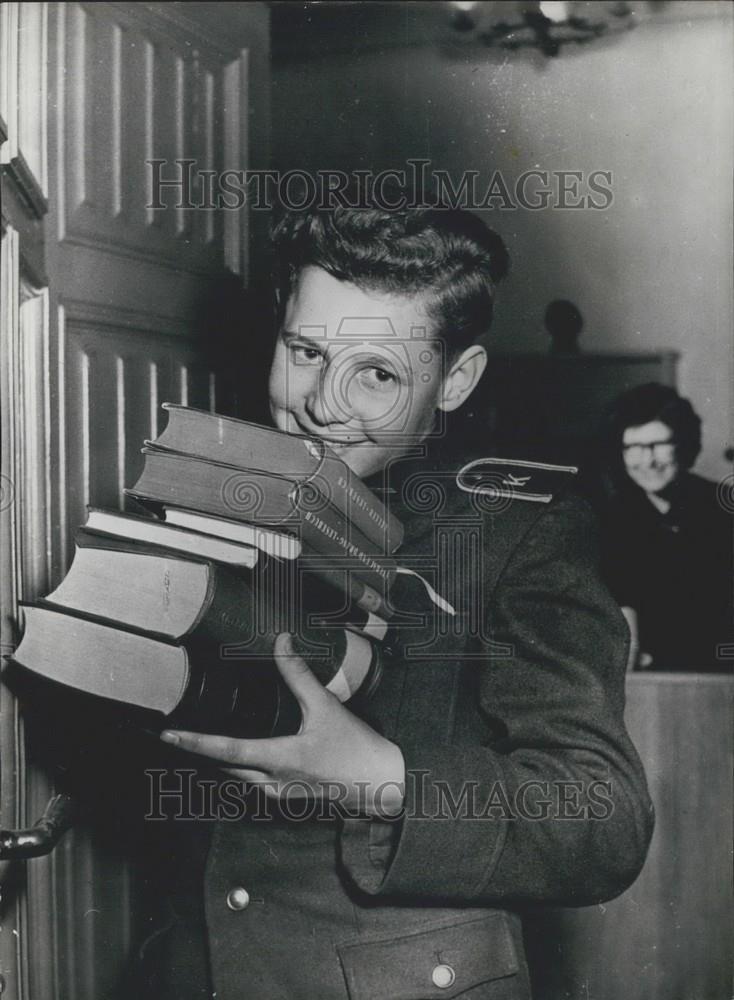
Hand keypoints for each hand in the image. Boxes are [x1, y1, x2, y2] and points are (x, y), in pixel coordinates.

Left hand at [160, 632, 404, 817]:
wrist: (381, 784)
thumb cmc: (356, 748)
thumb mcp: (326, 706)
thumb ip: (298, 674)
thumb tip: (281, 642)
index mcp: (280, 758)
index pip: (227, 751)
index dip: (195, 743)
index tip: (168, 736)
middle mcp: (273, 781)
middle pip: (225, 767)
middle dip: (201, 751)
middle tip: (175, 735)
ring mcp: (280, 793)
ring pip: (238, 778)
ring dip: (221, 760)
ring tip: (199, 742)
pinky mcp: (288, 797)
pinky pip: (254, 784)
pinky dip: (241, 768)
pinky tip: (241, 756)